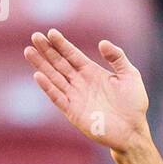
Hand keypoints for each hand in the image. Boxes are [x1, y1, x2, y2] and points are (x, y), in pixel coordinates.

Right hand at [24, 29, 149, 152]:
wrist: (132, 131)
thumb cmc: (133, 104)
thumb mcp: (130, 76)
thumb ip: (118, 58)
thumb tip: (102, 42)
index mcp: (92, 72)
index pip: (73, 55)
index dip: (62, 44)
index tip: (51, 32)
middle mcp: (81, 82)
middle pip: (60, 63)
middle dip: (47, 50)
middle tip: (35, 36)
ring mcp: (75, 96)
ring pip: (54, 77)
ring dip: (41, 65)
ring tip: (29, 51)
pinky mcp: (72, 111)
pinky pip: (57, 97)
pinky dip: (48, 87)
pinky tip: (38, 75)